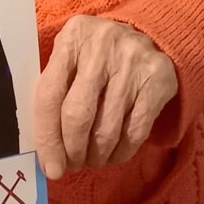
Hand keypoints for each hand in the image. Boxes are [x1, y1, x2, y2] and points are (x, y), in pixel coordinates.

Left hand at [34, 15, 176, 179]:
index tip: (50, 167)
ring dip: (97, 155)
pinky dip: (121, 152)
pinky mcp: (157, 78)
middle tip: (73, 164)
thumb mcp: (73, 55)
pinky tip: (115, 153)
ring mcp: (132, 60)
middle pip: (78, 114)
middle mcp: (102, 44)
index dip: (47, 137)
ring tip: (94, 158)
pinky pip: (135, 131)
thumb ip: (56, 90)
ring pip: (107, 128)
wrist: (150, 36)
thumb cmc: (98, 55)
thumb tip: (45, 150)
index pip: (50, 93)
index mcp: (73, 36)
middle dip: (73, 150)